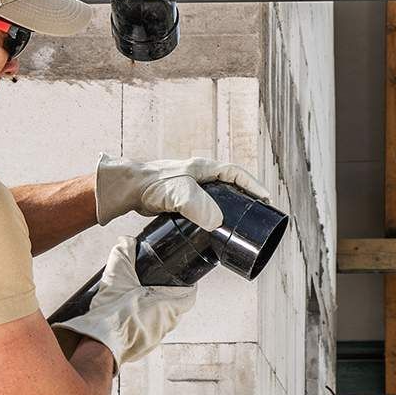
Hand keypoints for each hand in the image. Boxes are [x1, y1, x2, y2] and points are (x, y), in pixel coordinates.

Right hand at [53, 238, 201, 365]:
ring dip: (154, 310)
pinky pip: (147, 332)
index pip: (189, 296)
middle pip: (176, 308)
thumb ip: (123, 253)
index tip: (182, 277)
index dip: (187, 285)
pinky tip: (128, 315)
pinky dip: (142, 322)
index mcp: (168, 307)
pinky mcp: (141, 348)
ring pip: (161, 320)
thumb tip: (126, 242)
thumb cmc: (112, 314)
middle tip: (155, 284)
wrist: (98, 343)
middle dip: (167, 295)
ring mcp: (154, 339)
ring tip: (139, 298)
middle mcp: (165, 325)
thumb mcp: (117, 276)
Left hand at [93, 153, 273, 228]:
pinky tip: (214, 226)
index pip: (237, 174)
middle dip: (246, 196)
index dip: (253, 186)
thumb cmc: (153, 185)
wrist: (128, 189)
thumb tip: (216, 223)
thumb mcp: (178, 194)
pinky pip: (205, 204)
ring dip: (230, 205)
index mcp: (204, 168)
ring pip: (218, 195)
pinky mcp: (181, 198)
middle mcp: (200, 175)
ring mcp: (190, 186)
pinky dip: (214, 214)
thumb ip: (197, 206)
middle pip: (230, 184)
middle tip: (257, 212)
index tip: (266, 200)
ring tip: (240, 222)